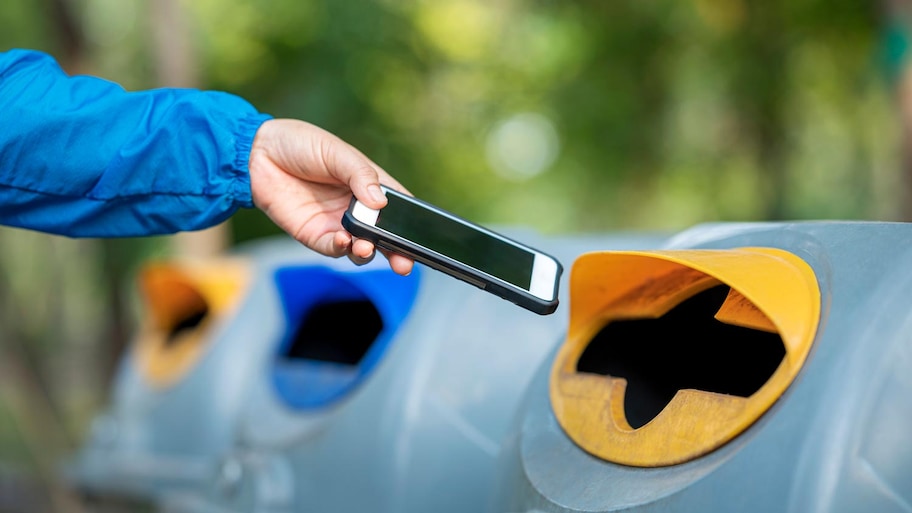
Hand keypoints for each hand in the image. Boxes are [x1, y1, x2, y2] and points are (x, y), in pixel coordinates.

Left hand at [248, 118, 413, 275]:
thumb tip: (380, 203)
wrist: (257, 154)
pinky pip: (335, 249)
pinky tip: (344, 241)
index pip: (398, 207)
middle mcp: (357, 207)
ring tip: (366, 247)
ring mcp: (338, 223)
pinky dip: (343, 249)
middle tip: (404, 262)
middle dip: (397, 251)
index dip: (411, 223)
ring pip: (363, 247)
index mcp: (369, 184)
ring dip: (369, 251)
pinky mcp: (315, 235)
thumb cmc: (300, 144)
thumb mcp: (336, 152)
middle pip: (385, 235)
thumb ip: (360, 175)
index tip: (422, 237)